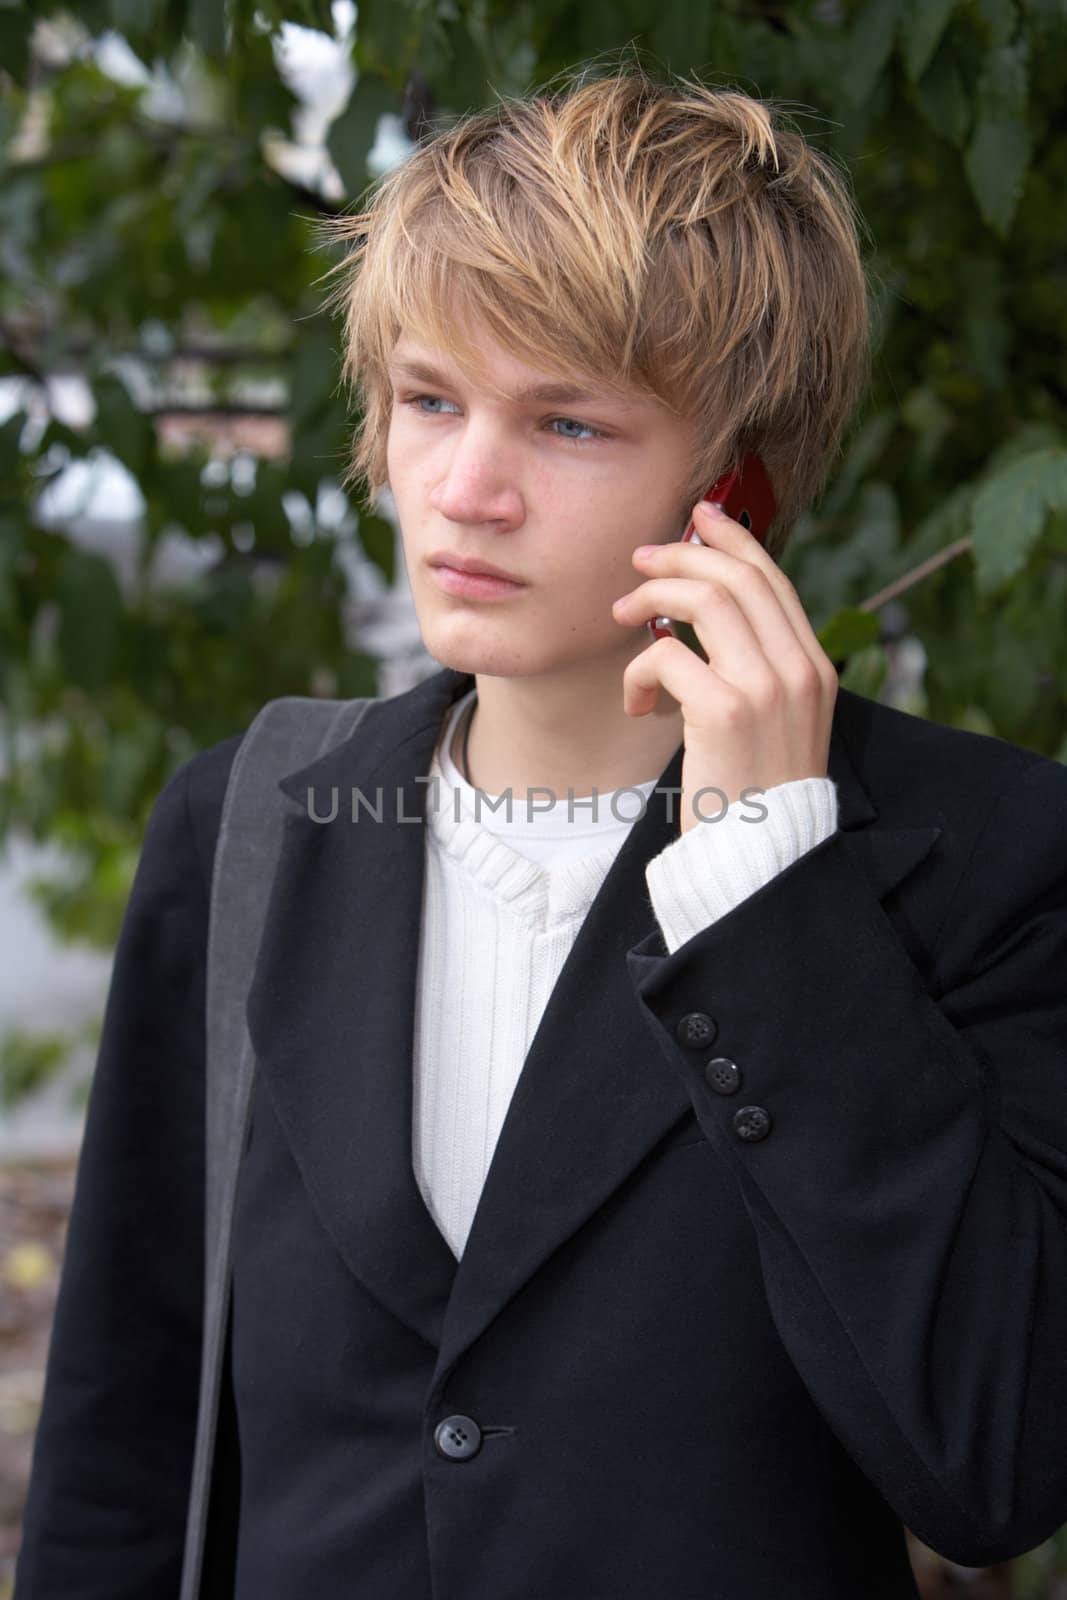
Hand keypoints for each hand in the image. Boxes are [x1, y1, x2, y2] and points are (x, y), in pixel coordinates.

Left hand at [610, 501, 837, 835]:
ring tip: (623, 616)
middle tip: (638, 561)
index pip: (774, 582)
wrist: (760, 862)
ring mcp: (766, 688)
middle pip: (739, 577)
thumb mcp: (771, 727)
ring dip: (653, 597)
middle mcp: (799, 671)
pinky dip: (639, 672)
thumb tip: (695, 623)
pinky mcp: (724, 711)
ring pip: (707, 601)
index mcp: (815, 670)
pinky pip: (667, 656)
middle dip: (681, 557)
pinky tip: (636, 704)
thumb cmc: (754, 798)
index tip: (698, 519)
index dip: (733, 542)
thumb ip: (753, 673)